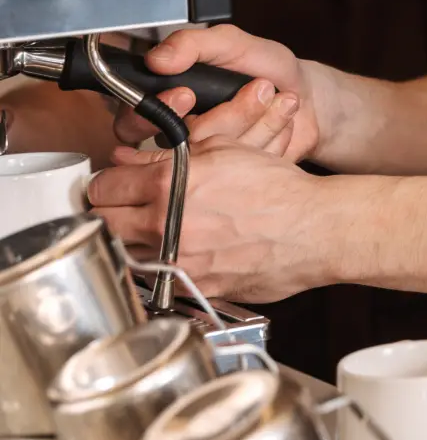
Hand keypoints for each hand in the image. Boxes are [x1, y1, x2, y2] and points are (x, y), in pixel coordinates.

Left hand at [89, 138, 328, 301]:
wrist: (311, 228)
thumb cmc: (277, 188)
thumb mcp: (225, 151)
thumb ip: (173, 155)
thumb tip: (135, 160)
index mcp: (168, 186)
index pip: (103, 187)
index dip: (107, 182)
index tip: (115, 184)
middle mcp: (163, 227)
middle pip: (101, 224)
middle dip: (108, 212)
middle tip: (123, 206)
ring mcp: (174, 262)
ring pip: (122, 255)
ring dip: (131, 241)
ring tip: (157, 228)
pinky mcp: (188, 288)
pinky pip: (155, 278)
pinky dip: (160, 263)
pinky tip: (184, 248)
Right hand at [112, 26, 320, 164]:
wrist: (310, 98)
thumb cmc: (268, 69)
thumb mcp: (234, 44)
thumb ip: (195, 43)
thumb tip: (157, 57)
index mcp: (170, 104)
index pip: (134, 119)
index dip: (158, 110)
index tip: (186, 93)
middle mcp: (182, 138)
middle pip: (171, 148)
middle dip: (216, 119)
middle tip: (252, 93)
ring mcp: (208, 163)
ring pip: (210, 160)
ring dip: (251, 121)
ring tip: (272, 95)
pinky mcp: (236, 180)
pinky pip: (242, 171)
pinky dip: (270, 137)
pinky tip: (283, 117)